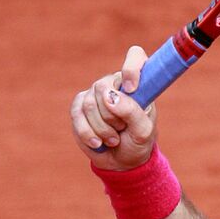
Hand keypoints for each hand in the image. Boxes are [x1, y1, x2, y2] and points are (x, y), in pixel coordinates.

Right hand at [69, 46, 157, 169]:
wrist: (121, 161)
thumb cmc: (138, 142)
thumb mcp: (143, 131)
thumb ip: (132, 112)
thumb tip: (110, 96)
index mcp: (139, 83)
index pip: (135, 57)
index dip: (131, 68)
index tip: (131, 88)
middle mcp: (116, 83)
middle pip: (103, 87)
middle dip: (112, 116)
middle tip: (123, 129)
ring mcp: (96, 93)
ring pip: (89, 104)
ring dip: (102, 129)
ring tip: (114, 139)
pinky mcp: (79, 106)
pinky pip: (76, 115)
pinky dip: (88, 133)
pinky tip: (98, 143)